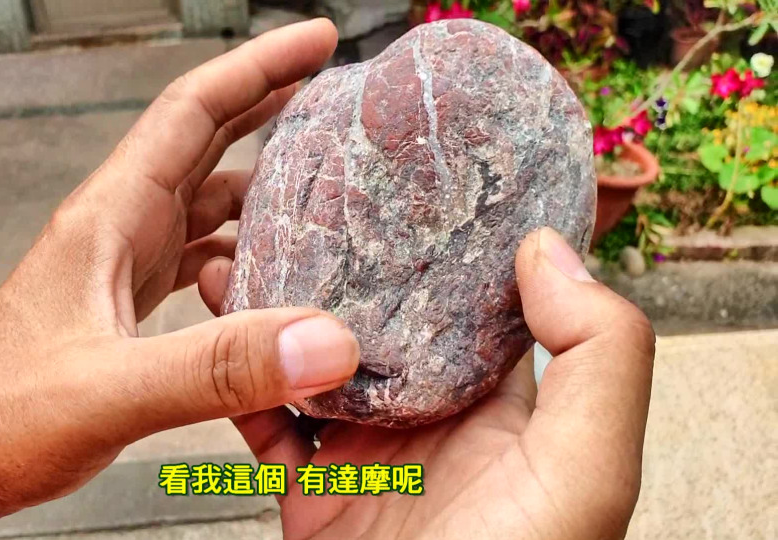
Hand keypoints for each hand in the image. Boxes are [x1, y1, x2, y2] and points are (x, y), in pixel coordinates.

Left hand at [0, 20, 361, 538]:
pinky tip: (271, 273)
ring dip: (262, 184)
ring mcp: (122, 267)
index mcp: (109, 218)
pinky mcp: (128, 308)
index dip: (257, 68)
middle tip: (333, 90)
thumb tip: (323, 341)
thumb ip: (215, 366)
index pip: (190, 113)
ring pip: (204, 202)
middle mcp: (118, 230)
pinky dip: (241, 250)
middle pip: (205, 144)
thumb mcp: (109, 390)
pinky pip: (197, 257)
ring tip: (321, 182)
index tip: (313, 41)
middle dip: (269, 106)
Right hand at [202, 228, 654, 539]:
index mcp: (499, 409)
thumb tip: (549, 251)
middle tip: (303, 200)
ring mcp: (365, 459)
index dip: (441, 240)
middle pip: (379, 321)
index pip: (472, 301)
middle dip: (341, 263)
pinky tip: (221, 329)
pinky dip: (238, 380)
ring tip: (244, 250)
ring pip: (313, 363)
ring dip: (276, 309)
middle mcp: (429, 424)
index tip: (404, 177)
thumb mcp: (587, 471)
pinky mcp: (310, 498)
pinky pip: (266, 424)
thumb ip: (595, 359)